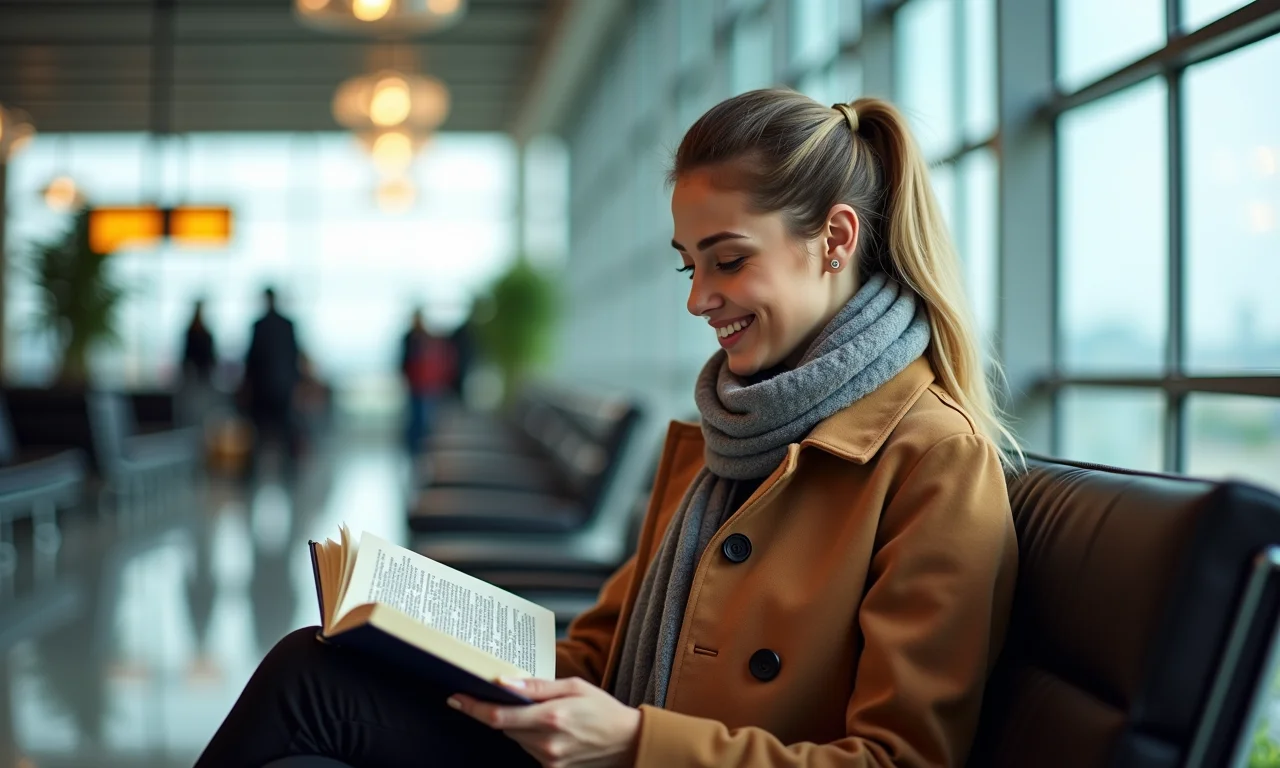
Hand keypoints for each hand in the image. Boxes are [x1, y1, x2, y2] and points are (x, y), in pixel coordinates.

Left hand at [449, 677, 640, 767]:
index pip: (498, 716)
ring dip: (521, 726)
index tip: (456, 698)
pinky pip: (530, 751)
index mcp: (550, 717)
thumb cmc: (603, 710)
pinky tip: (555, 731)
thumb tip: (505, 681)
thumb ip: (537, 686)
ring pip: (517, 739)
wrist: (628, 742)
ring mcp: (549, 760)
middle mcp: (546, 742)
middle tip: (518, 698)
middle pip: (505, 727)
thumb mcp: (573, 686)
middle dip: (505, 711)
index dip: (474, 708)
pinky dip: (533, 739)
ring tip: (549, 715)